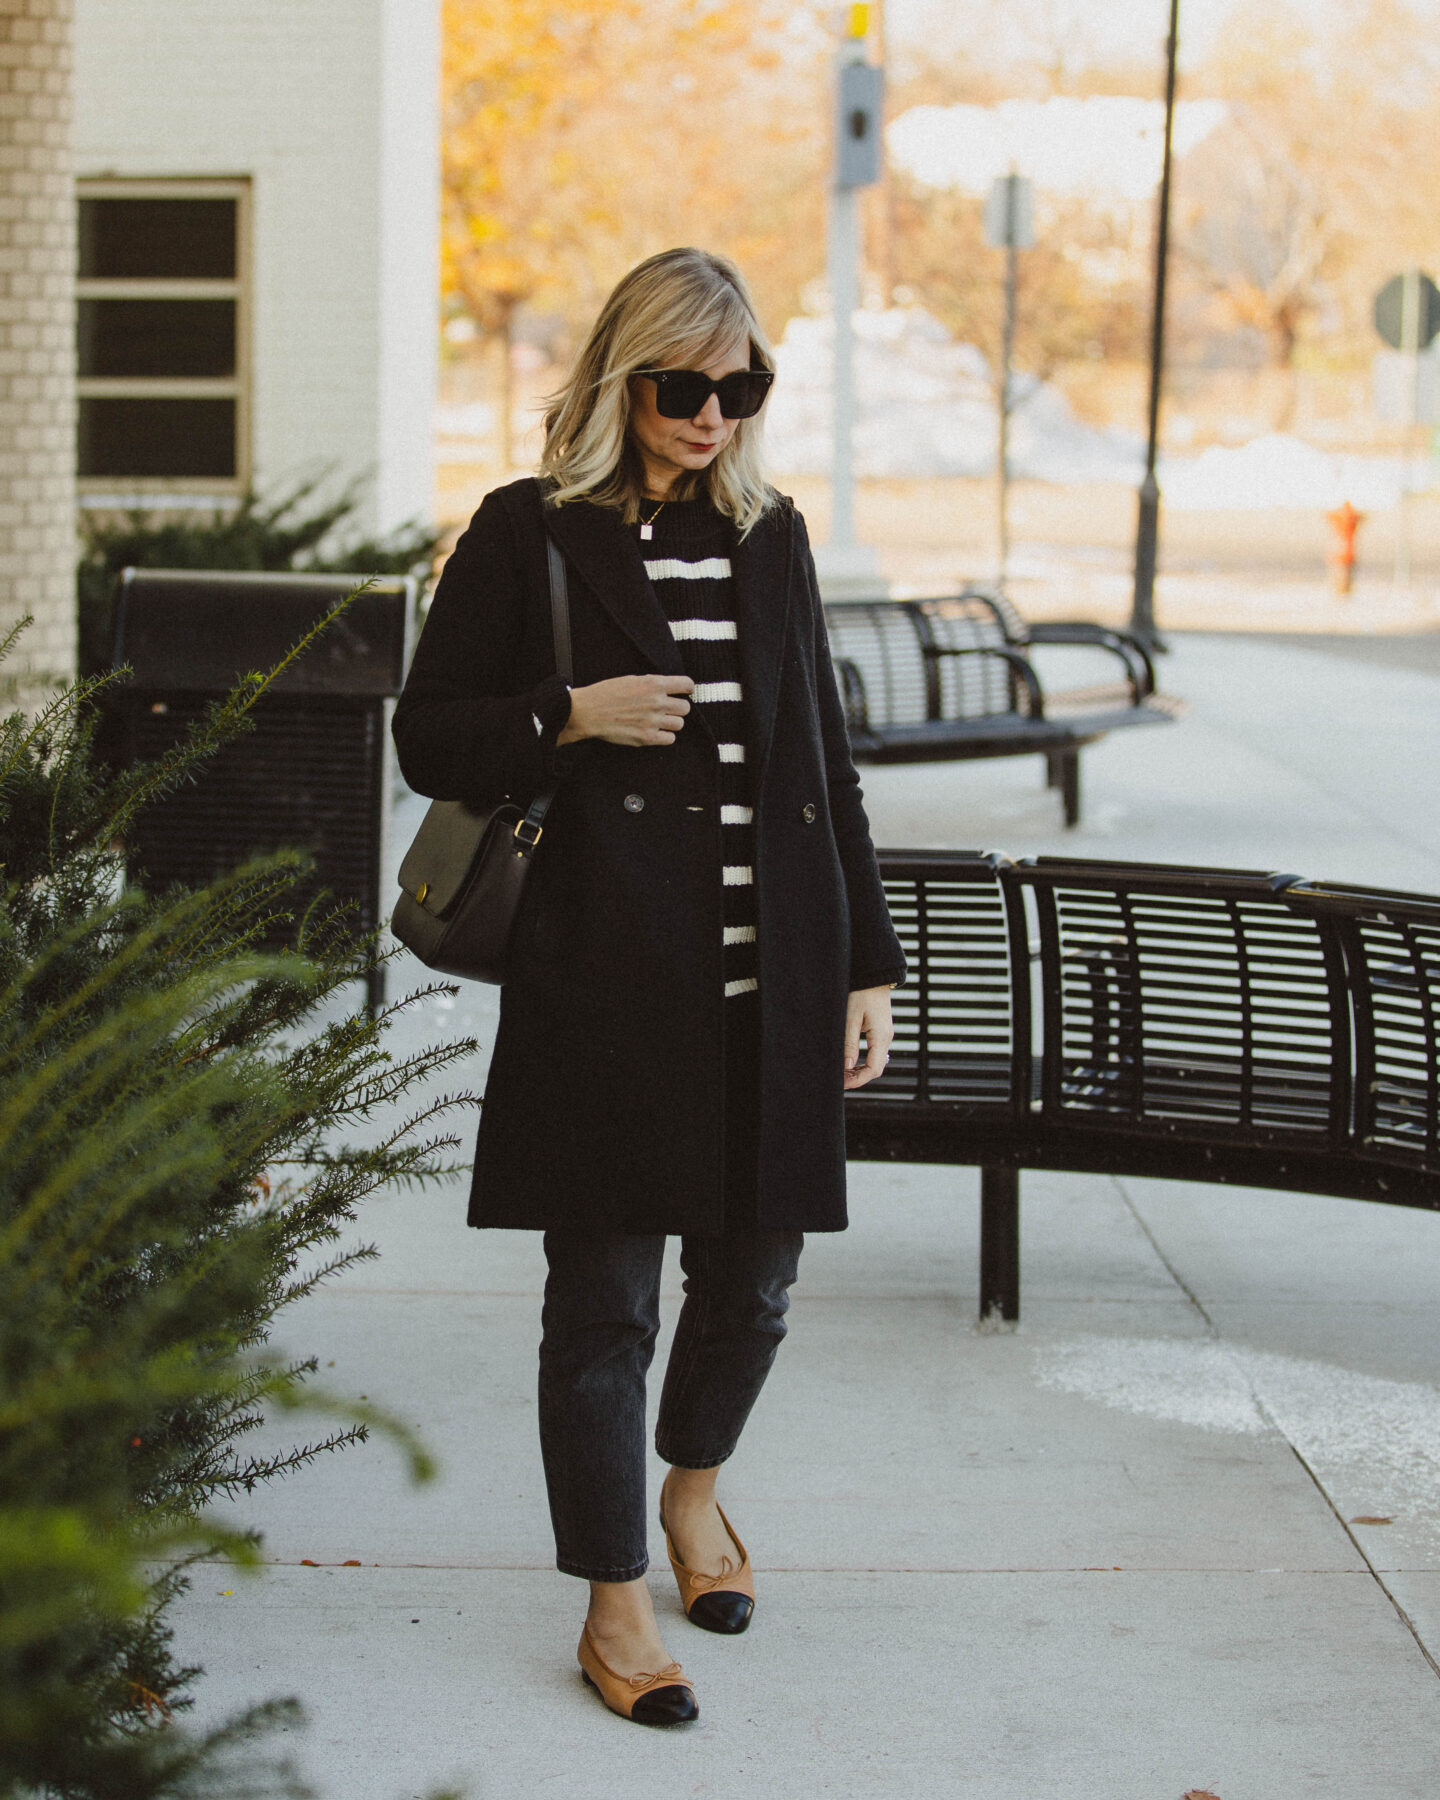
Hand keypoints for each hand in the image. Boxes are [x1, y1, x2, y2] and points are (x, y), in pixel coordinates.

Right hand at [558, 674, 695, 747]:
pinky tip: (655, 732)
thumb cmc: (606, 694)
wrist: (587, 712)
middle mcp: (657, 702)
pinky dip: (665, 736)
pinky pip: (670, 739)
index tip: (683, 692)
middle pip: (686, 708)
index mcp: (654, 684)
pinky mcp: (647, 737)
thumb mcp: (631, 680)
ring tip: (659, 721)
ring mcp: (653, 721)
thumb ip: (652, 684)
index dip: (686, 689)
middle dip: (677, 708)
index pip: (687, 685)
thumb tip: (668, 689)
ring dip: (671, 723)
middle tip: (667, 710)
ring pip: (680, 724)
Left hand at [843, 985, 894, 1089]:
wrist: (874, 976)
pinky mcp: (881, 1031)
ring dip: (860, 1070)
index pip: (873, 1069)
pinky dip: (863, 1061)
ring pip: (875, 1062)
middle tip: (839, 1080)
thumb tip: (847, 1067)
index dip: (858, 1080)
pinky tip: (850, 1061)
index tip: (842, 1083)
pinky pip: (875, 1053)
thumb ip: (849, 1043)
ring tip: (842, 1072)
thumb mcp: (851, 1018)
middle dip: (858, 1078)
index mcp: (881, 1037)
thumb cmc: (861, 994)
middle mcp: (886, 1038)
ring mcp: (885, 1035)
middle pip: (876, 1069)